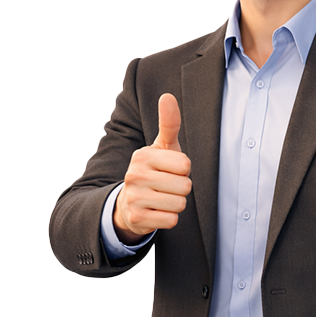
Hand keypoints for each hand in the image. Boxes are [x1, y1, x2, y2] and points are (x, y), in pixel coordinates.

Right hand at [114, 94, 191, 243]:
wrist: (129, 203)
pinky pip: (171, 220)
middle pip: (185, 187)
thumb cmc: (154, 171)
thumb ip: (169, 123)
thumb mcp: (161, 147)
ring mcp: (134, 198)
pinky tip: (157, 211)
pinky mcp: (137, 219)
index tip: (171, 171)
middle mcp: (135, 175)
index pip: (185, 166)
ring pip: (179, 204)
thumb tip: (168, 96)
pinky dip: (169, 218)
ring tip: (163, 198)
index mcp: (143, 156)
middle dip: (181, 189)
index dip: (183, 171)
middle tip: (166, 186)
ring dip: (176, 204)